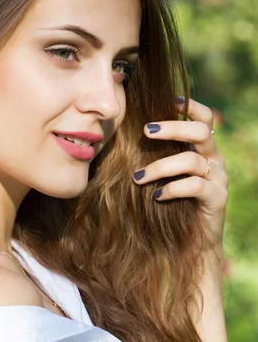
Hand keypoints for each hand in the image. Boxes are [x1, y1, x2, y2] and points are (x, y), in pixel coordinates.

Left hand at [132, 97, 228, 251]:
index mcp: (202, 148)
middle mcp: (214, 158)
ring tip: (137, 177)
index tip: (167, 100)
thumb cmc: (169, 203)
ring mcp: (218, 178)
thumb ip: (154, 153)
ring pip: (192, 160)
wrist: (189, 242)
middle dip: (171, 128)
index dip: (188, 105)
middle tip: (144, 131)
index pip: (204, 117)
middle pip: (200, 131)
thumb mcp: (161, 174)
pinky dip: (172, 188)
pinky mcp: (217, 198)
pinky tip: (157, 196)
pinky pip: (195, 185)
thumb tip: (123, 130)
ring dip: (160, 167)